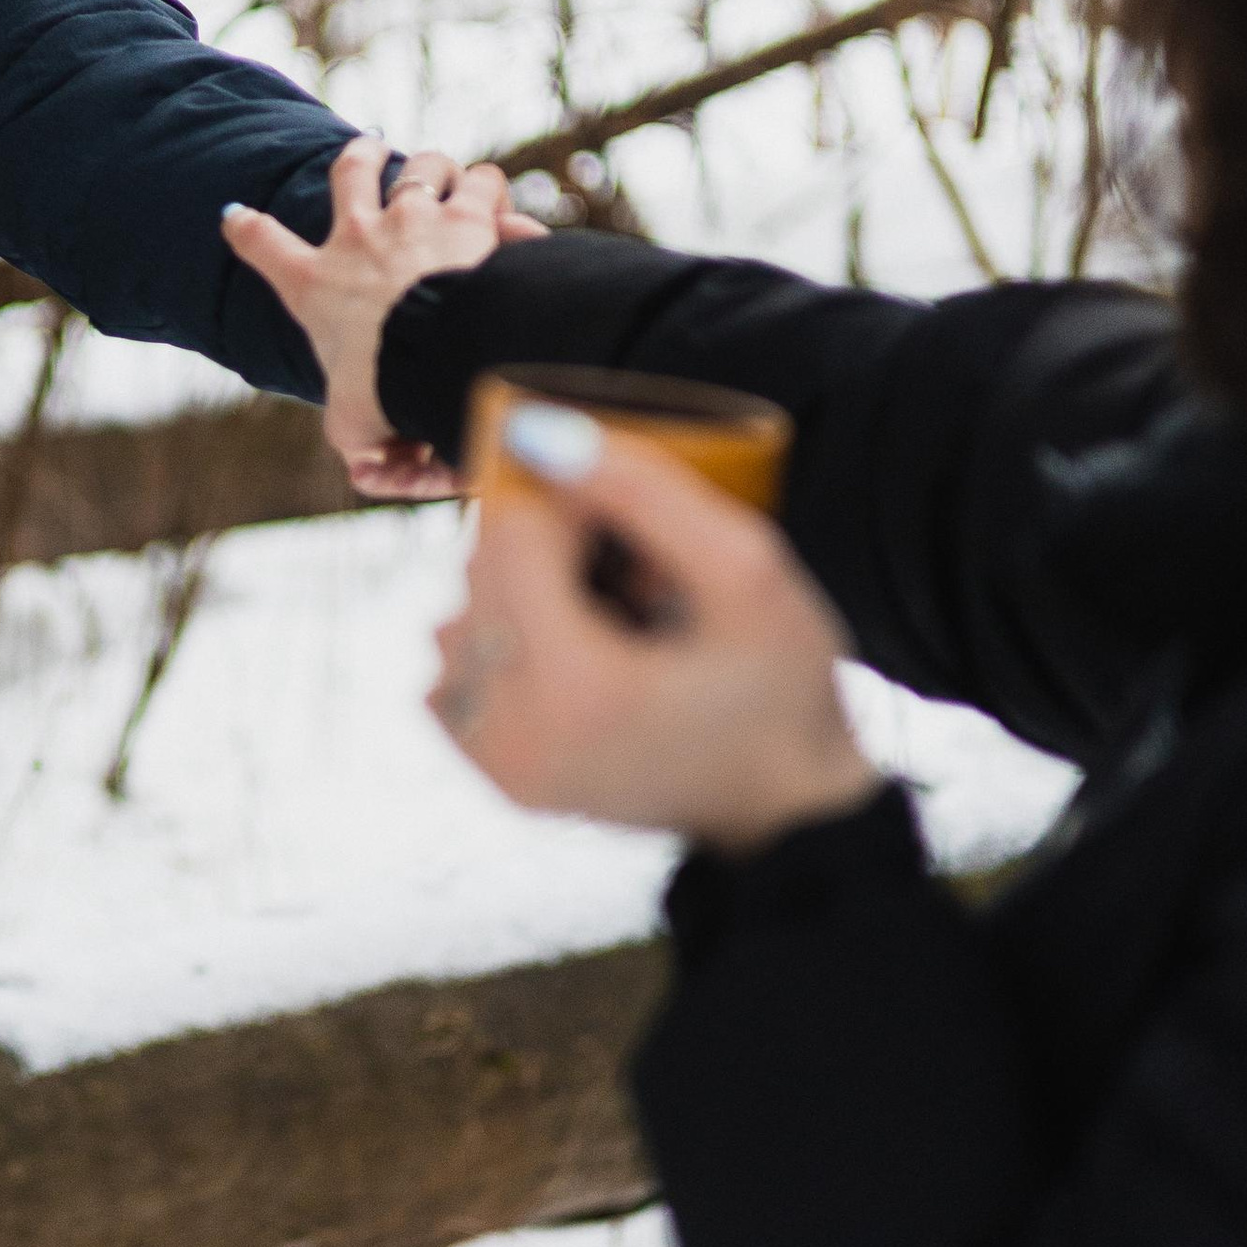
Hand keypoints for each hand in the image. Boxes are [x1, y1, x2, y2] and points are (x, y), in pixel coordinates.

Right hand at [223, 136, 542, 496]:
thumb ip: (365, 451)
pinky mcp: (466, 217)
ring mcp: (412, 219)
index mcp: (313, 285)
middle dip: (359, 154)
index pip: (261, 247)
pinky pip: (481, 183)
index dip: (245, 230)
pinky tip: (497, 206)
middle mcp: (357, 239)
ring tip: (444, 174)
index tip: (235, 217)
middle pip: (349, 170)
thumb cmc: (383, 390)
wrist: (432, 352)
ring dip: (434, 166)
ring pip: (422, 164)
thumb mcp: (357, 431)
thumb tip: (375, 474)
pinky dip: (490, 192)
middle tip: (369, 146)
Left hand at [429, 411, 879, 851]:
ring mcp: (499, 762)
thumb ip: (645, 491)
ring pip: (463, 616)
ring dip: (527, 597)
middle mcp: (517, 733)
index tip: (638, 535)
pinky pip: (456, 669)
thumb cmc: (786, 692)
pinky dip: (506, 644)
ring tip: (614, 624)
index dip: (574, 507)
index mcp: (577, 686)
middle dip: (552, 554)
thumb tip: (532, 430)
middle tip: (638, 583)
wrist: (789, 816)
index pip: (513, 533)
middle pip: (481, 572)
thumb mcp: (748, 572)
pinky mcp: (497, 774)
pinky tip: (575, 655)